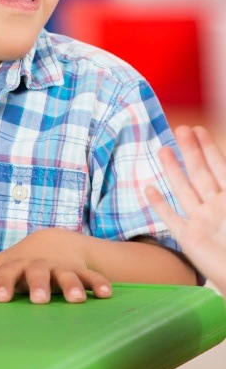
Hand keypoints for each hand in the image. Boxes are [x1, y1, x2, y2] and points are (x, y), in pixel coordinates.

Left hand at [0, 228, 111, 303]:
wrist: (53, 242)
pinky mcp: (80, 271)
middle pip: (37, 273)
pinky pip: (92, 276)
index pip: (7, 272)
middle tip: (39, 300)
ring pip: (66, 275)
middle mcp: (38, 265)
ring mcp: (60, 267)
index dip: (3, 285)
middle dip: (38, 286)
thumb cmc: (21, 261)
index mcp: (17, 265)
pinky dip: (99, 283)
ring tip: (76, 299)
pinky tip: (106, 294)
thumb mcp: (1, 264)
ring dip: (71, 285)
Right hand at [146, 125, 225, 294]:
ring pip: (184, 190)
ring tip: (164, 149)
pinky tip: (150, 189)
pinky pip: (171, 219)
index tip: (198, 130)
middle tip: (180, 129)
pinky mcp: (189, 240)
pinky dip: (159, 204)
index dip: (208, 148)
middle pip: (200, 173)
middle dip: (191, 151)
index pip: (219, 167)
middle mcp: (215, 208)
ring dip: (173, 170)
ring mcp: (201, 223)